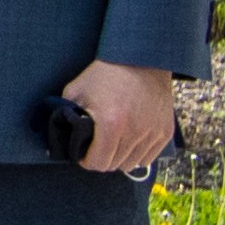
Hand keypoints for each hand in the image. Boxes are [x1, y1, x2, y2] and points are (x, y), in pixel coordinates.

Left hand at [65, 59, 177, 177]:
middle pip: (114, 165)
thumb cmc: (106, 74)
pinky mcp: (165, 132)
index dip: (86, 161)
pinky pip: (149, 157)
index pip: (98, 163)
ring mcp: (153, 133)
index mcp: (111, 124)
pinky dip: (137, 155)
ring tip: (111, 144)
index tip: (82, 153)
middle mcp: (135, 133)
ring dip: (119, 157)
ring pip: (132, 164)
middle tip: (95, 147)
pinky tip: (128, 143)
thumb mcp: (76, 91)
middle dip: (101, 158)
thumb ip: (65, 114)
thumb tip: (59, 134)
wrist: (142, 60)